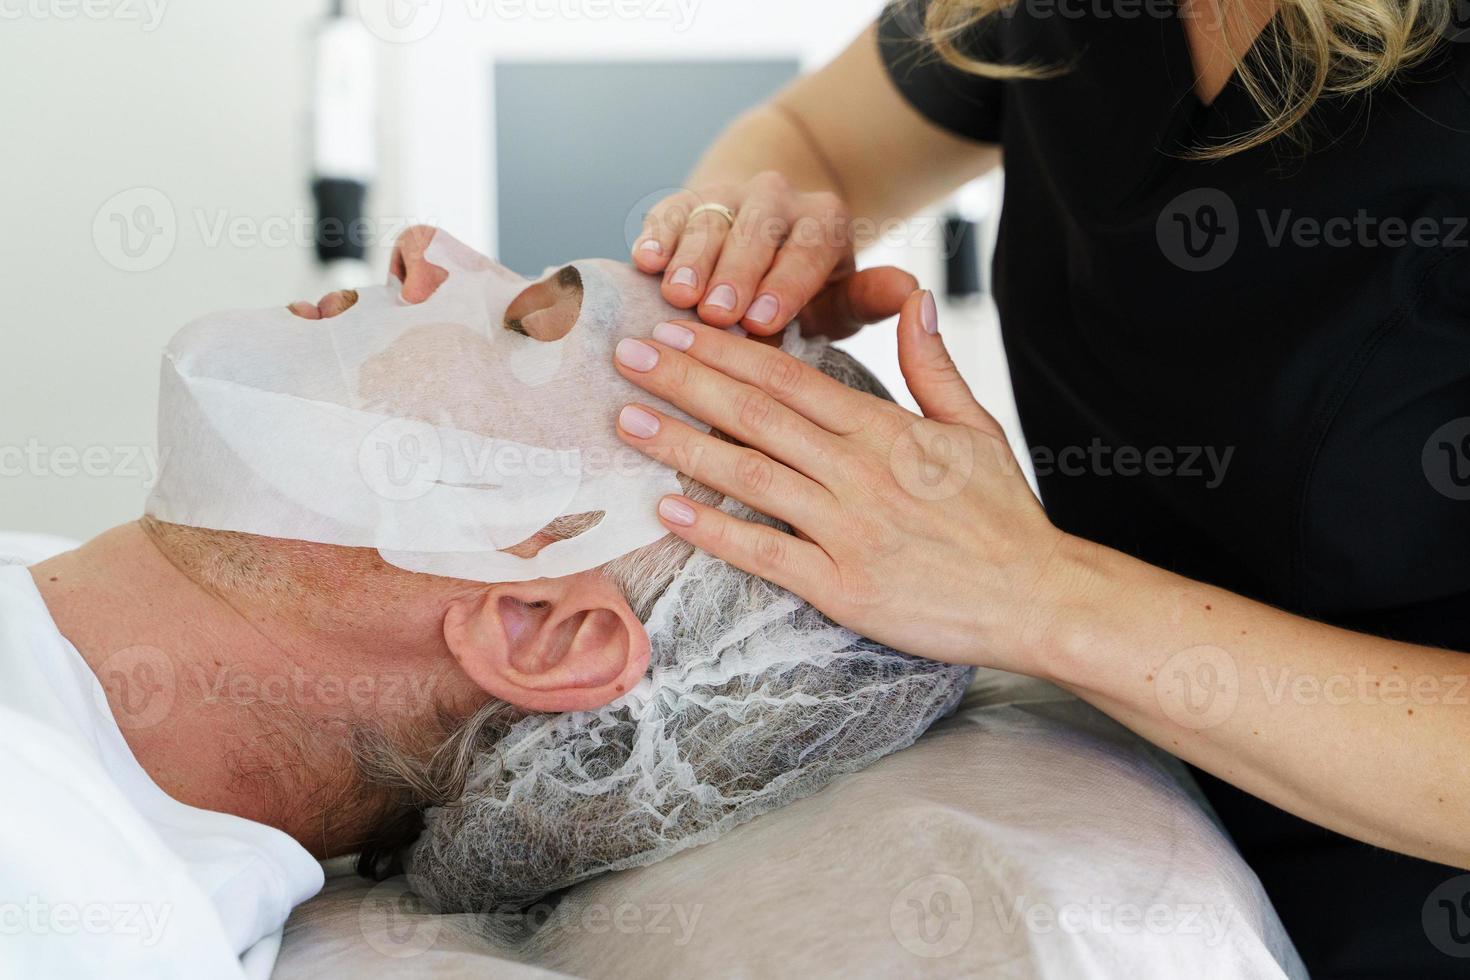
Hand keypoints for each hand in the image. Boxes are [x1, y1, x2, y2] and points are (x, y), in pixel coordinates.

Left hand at [611, 289, 1070, 671]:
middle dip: (686, 381)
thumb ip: (932, 366)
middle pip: (756, 416)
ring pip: (751, 476)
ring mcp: (848, 530)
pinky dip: (716, 530)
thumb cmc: (1003, 515)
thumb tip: (914, 298)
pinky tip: (669, 509)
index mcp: (887, 431)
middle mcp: (860, 473)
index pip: (790, 379)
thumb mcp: (976, 428)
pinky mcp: (842, 587)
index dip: (726, 351)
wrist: (1038, 598)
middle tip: (627, 357)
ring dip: (683, 446)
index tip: (676, 329)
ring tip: (629, 421)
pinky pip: (766, 553)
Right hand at [631, 172, 914, 339]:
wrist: (755, 239)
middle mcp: (777, 198)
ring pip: (711, 219)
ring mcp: (727, 196)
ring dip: (693, 258)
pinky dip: (657, 236)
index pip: (810, 247)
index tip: (764, 321)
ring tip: (677, 295)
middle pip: (758, 229)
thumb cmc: (800, 288)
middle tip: (719, 313)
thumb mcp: (839, 298)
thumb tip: (912, 290)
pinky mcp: (682, 201)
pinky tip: (644, 262)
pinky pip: (668, 213)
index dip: (786, 283)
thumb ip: (869, 298)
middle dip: (737, 272)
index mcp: (825, 221)